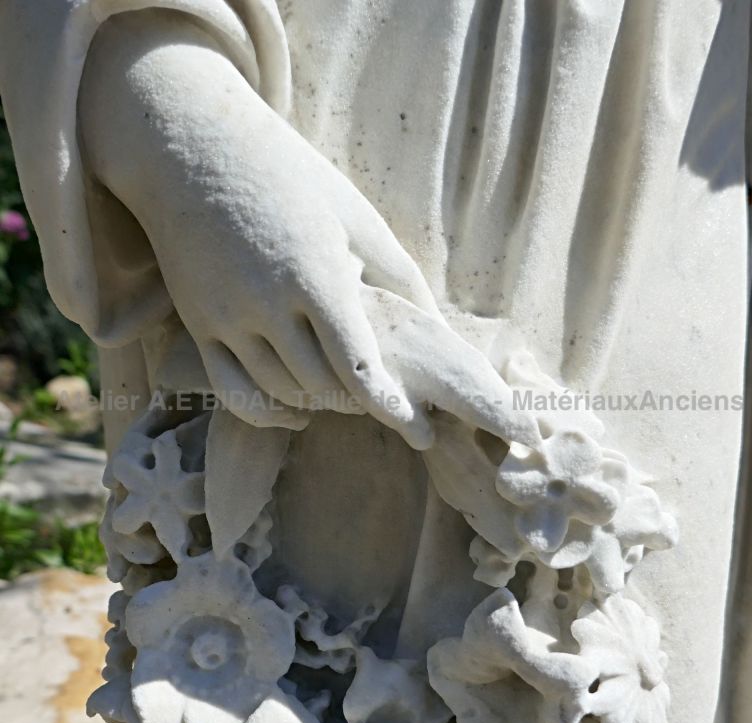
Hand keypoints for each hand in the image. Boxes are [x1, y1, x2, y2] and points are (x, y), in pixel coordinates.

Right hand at [79, 10, 538, 449]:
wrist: (191, 147)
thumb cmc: (286, 174)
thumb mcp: (354, 214)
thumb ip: (398, 273)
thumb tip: (436, 322)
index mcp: (317, 276)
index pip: (358, 365)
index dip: (388, 401)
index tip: (413, 422)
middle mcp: (269, 306)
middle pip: (324, 387)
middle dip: (358, 401)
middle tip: (381, 399)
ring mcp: (228, 319)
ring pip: (282, 393)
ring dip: (319, 404)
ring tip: (344, 396)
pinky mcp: (198, 325)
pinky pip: (234, 393)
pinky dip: (268, 414)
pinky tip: (295, 414)